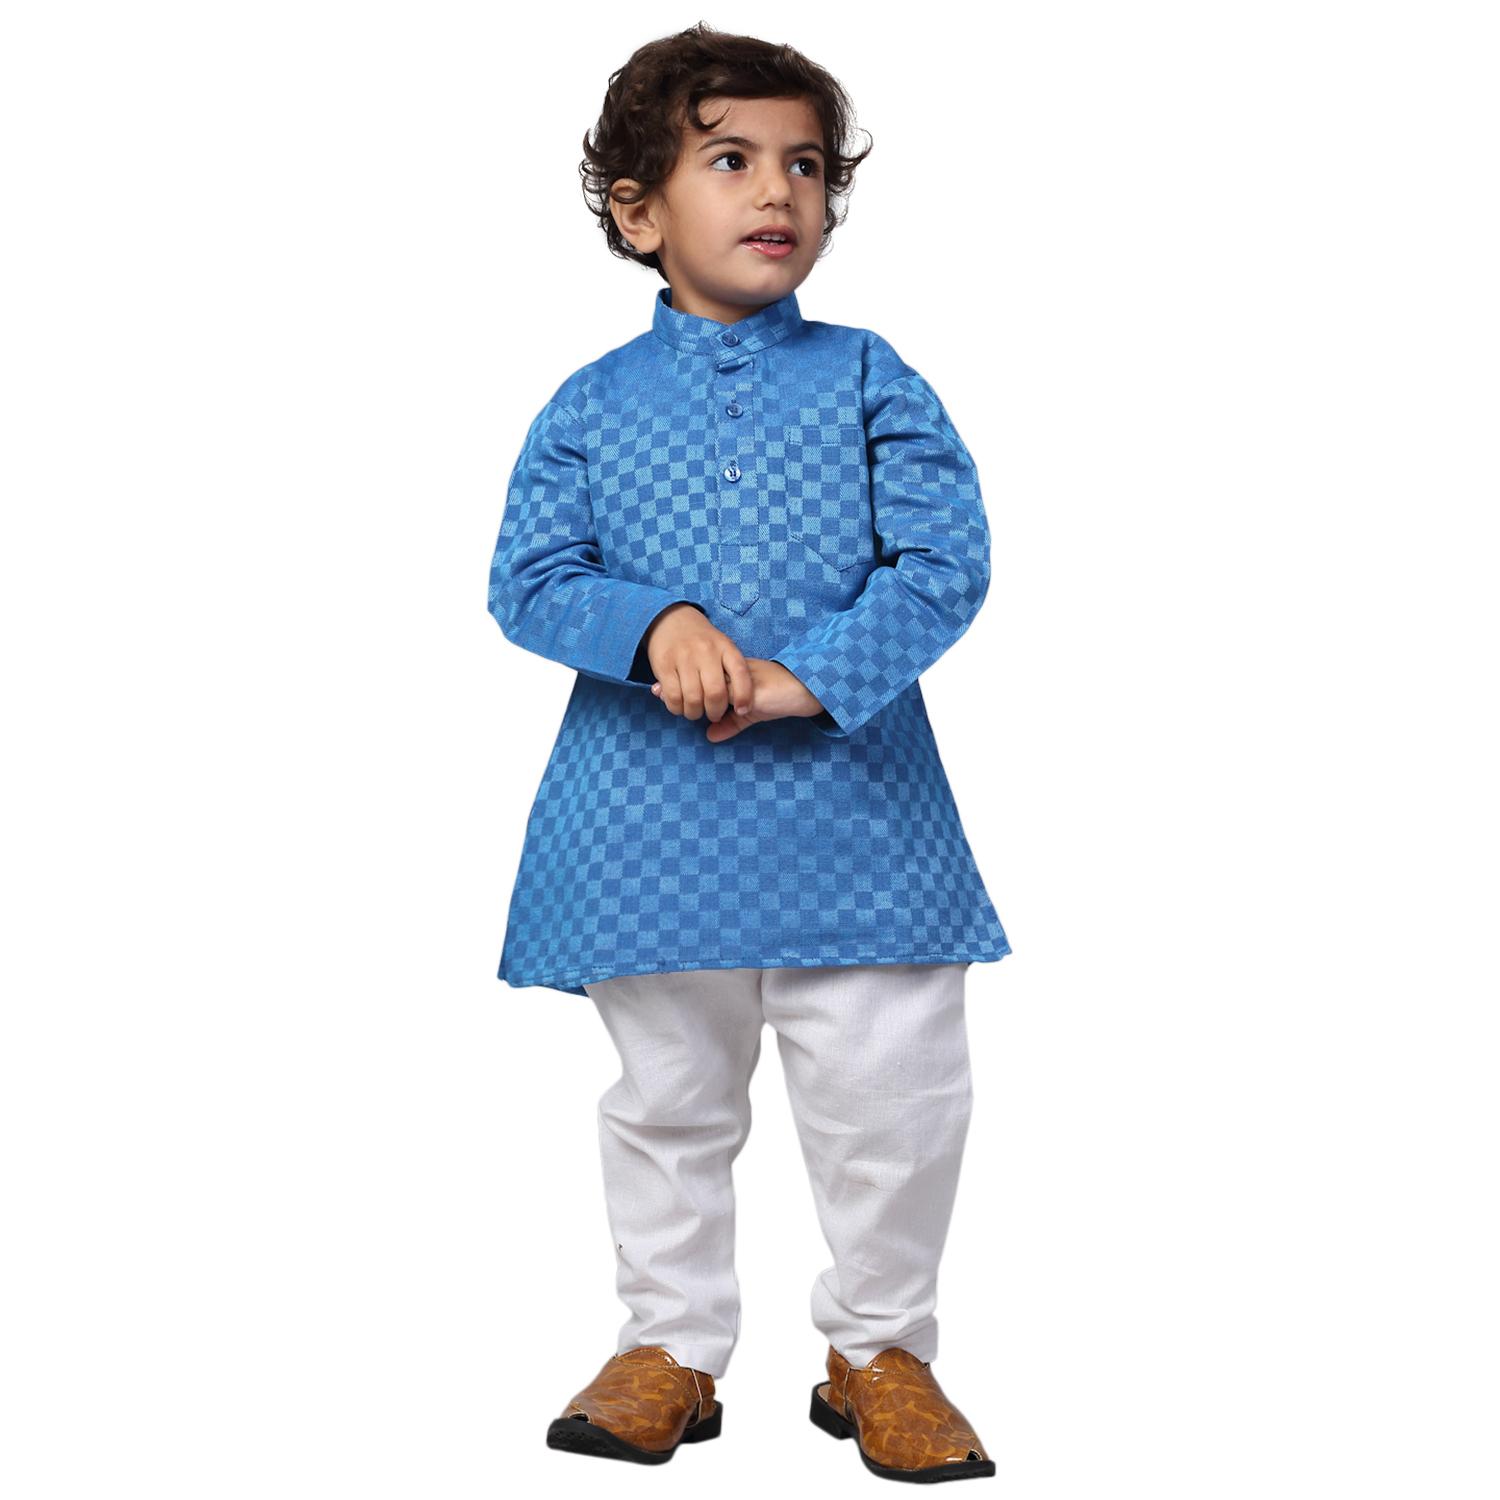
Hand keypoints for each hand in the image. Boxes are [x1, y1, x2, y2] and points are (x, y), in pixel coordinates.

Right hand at [642, 603, 754, 725]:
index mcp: (725, 646)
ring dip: (695, 713)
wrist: (670, 619)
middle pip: (715, 692)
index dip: (744, 695)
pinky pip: (673, 697)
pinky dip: (677, 708)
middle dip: (715, 711)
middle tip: (713, 714)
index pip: (740, 673)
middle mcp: (706, 651)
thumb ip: (730, 671)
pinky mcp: (664, 665)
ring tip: (695, 711)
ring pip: (693, 698)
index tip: (742, 710)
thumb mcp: (722, 647)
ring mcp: (684, 658)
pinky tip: (680, 706)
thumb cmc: (702, 641)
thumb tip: (740, 705)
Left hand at [652, 656, 825, 742]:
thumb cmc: (779, 698)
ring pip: (705, 682)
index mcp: (729, 674)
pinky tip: (694, 710)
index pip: (700, 675)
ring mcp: (737, 677)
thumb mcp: (750, 713)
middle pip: (697, 675)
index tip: (657, 688)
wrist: (804, 690)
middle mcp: (730, 671)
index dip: (680, 681)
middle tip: (655, 691)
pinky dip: (707, 701)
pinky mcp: (746, 686)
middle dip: (675, 683)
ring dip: (686, 692)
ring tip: (668, 701)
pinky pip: (723, 693)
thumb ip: (730, 723)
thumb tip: (710, 736)